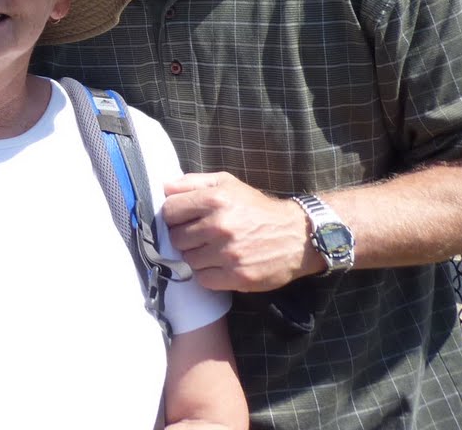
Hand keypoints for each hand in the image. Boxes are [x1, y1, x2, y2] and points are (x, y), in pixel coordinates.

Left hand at [161, 172, 314, 292]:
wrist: (297, 236)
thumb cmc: (257, 208)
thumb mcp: (227, 183)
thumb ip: (193, 182)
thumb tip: (164, 188)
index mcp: (215, 199)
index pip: (170, 210)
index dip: (173, 216)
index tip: (182, 219)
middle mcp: (219, 225)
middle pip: (176, 237)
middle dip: (184, 237)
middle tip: (199, 236)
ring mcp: (228, 253)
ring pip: (188, 259)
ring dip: (196, 256)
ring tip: (211, 250)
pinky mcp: (238, 276)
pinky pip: (203, 279)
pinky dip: (207, 274)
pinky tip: (219, 265)